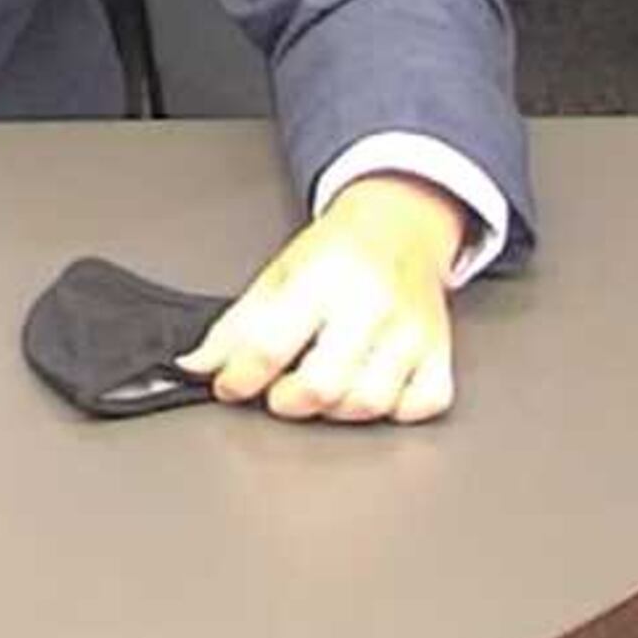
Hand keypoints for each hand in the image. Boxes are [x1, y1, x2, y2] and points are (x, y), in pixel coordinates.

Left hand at [178, 172, 467, 424]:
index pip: (269, 344)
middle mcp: (371, 305)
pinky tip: (368, 390)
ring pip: (369, 403)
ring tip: (318, 389)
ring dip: (334, 410)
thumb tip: (197, 366)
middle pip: (322, 384)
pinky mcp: (440, 352)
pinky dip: (392, 410)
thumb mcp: (276, 274)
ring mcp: (411, 332)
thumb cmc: (337, 252)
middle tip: (277, 393)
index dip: (239, 377)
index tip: (229, 385)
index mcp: (322, 278)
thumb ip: (235, 325)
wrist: (399, 227)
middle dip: (286, 401)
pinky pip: (420, 405)